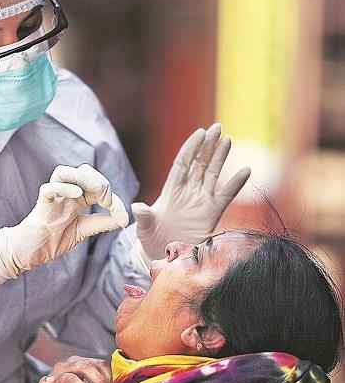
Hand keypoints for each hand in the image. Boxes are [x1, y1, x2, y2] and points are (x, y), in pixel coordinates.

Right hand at [0, 164, 128, 286]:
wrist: (29, 253)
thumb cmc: (53, 239)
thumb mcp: (84, 230)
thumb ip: (103, 222)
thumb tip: (125, 218)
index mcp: (77, 198)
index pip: (96, 186)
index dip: (112, 197)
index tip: (120, 215)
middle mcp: (65, 193)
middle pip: (83, 172)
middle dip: (100, 182)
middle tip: (108, 202)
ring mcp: (52, 198)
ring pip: (64, 172)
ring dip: (83, 178)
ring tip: (96, 191)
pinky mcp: (41, 206)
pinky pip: (49, 188)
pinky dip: (63, 187)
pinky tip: (77, 194)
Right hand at [19, 356, 112, 382]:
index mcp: (79, 364)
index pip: (98, 363)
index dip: (108, 376)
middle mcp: (67, 366)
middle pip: (86, 367)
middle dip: (100, 382)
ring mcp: (55, 375)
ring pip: (71, 377)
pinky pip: (46, 382)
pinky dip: (48, 382)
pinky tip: (50, 382)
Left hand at [133, 123, 250, 260]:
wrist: (164, 255)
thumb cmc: (150, 239)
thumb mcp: (144, 228)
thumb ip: (144, 217)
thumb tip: (137, 207)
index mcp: (171, 190)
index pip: (183, 162)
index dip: (191, 147)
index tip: (200, 132)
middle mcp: (187, 191)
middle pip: (199, 162)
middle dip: (208, 145)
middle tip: (217, 127)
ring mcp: (201, 200)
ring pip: (212, 173)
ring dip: (220, 157)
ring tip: (227, 140)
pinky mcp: (212, 213)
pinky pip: (226, 195)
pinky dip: (236, 184)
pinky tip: (246, 170)